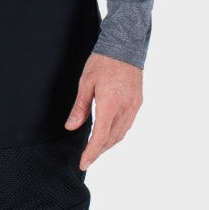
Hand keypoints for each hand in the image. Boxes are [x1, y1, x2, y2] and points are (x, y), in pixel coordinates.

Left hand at [65, 52, 142, 168]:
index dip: (91, 153)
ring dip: (108, 144)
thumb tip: (71, 127)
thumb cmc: (103, 61)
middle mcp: (125, 108)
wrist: (124, 45)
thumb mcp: (86, 82)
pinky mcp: (137, 102)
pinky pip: (127, 124)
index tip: (83, 163)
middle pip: (111, 139)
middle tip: (87, 158)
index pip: (100, 137)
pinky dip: (117, 133)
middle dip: (98, 151)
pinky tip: (109, 133)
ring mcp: (133, 106)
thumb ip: (80, 107)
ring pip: (121, 134)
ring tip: (96, 148)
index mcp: (110, 104)